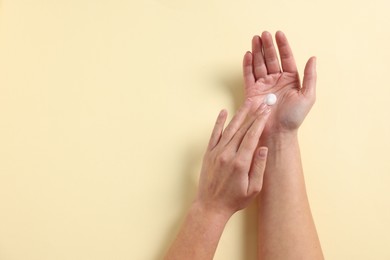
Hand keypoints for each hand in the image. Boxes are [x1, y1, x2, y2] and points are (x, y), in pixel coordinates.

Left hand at [194, 100, 270, 217]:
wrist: (210, 206)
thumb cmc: (234, 200)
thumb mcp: (253, 189)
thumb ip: (259, 167)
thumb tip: (263, 148)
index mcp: (240, 163)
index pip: (252, 136)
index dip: (260, 121)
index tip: (267, 111)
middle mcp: (227, 154)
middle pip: (243, 129)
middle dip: (254, 114)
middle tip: (263, 103)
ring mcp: (216, 153)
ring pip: (229, 129)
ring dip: (239, 114)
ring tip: (248, 102)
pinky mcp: (209, 154)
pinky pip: (214, 134)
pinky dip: (219, 122)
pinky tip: (223, 112)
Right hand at [242, 31, 316, 137]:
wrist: (278, 132)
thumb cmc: (294, 117)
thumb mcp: (308, 96)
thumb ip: (310, 76)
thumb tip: (313, 58)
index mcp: (290, 80)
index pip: (286, 58)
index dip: (282, 46)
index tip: (278, 34)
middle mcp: (276, 80)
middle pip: (271, 59)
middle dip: (267, 46)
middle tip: (264, 34)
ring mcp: (263, 86)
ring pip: (259, 64)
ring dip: (257, 51)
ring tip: (255, 39)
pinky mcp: (252, 92)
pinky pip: (249, 76)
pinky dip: (247, 65)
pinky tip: (247, 54)